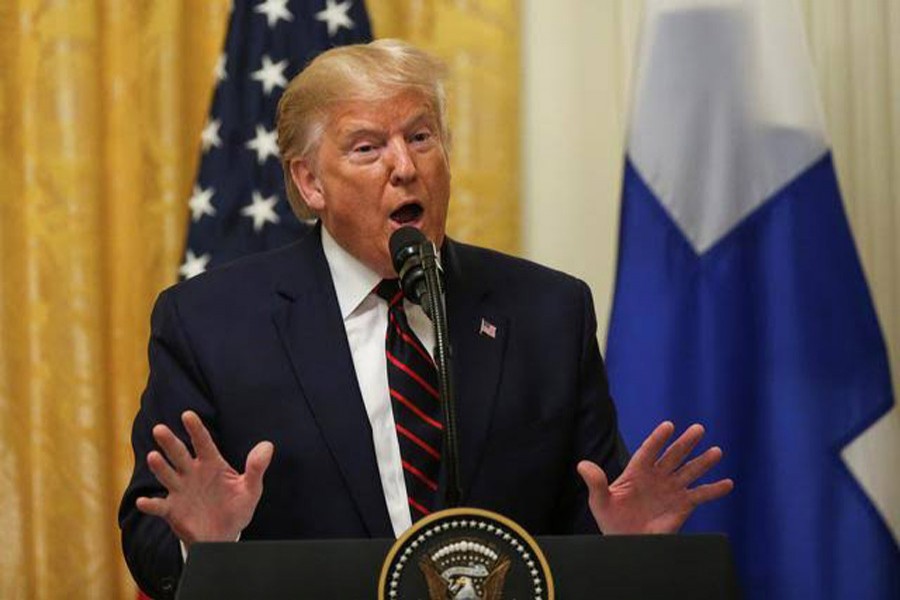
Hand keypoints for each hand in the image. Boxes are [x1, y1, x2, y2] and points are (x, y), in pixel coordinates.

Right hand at [135, 411, 273, 547]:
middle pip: (179, 454)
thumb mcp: (250, 489)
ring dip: (159, 467)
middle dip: (170, 442)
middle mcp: (192, 473)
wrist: (224, 536)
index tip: (188, 415)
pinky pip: (160, 506)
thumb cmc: (236, 507)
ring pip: (167, 475)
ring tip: (153, 456)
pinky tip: (143, 502)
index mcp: (211, 464)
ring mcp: (180, 490)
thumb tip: (268, 445)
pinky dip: (150, 505)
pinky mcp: (173, 510)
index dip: (196, 429)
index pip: (203, 442)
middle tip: (159, 429)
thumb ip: (257, 468)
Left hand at [577, 421, 732, 533]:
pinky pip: (700, 495)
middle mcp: (657, 476)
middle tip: (699, 429)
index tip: (669, 426)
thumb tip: (582, 464)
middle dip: (686, 443)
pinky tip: (727, 483)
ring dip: (703, 462)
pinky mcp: (682, 505)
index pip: (649, 451)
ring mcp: (671, 489)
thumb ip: (595, 482)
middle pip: (673, 456)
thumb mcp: (599, 501)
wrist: (626, 541)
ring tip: (716, 451)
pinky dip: (714, 490)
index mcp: (637, 471)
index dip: (658, 439)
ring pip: (689, 471)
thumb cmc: (611, 519)